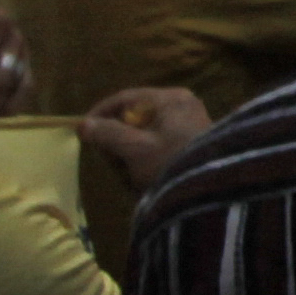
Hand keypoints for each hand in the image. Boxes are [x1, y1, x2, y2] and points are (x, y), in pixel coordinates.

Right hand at [78, 87, 211, 187]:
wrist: (212, 196)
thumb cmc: (170, 164)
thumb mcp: (134, 149)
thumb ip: (107, 134)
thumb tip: (84, 124)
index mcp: (171, 99)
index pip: (126, 98)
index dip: (100, 113)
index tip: (82, 131)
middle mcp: (184, 105)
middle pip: (137, 114)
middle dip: (118, 134)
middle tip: (106, 155)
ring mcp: (191, 123)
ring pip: (148, 130)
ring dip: (132, 148)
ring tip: (125, 169)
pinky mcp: (193, 143)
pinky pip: (161, 143)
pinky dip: (147, 155)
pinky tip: (143, 174)